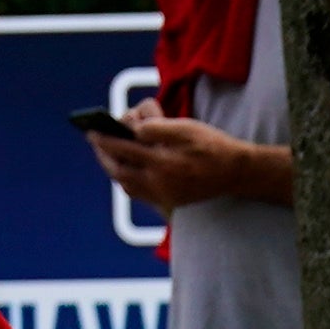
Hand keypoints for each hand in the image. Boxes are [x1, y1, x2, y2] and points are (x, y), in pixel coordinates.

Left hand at [99, 109, 278, 209]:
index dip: (105, 138)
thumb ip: (157, 126)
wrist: (237, 173)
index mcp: (163, 161)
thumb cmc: (212, 146)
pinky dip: (126, 182)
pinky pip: (138, 194)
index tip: (92, 130)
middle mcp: (160, 182)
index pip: (123, 148)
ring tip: (107, 155)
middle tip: (95, 142)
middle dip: (103, 155)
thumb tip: (133, 129)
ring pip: (126, 184)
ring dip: (113, 169)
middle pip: (119, 169)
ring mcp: (164, 194)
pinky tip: (125, 172)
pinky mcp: (169, 202)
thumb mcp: (185, 127)